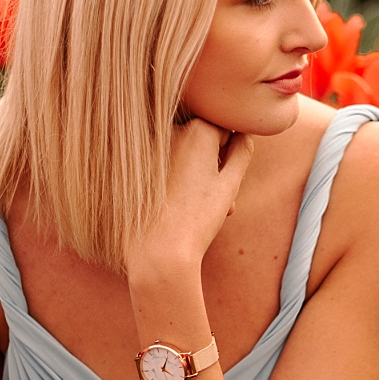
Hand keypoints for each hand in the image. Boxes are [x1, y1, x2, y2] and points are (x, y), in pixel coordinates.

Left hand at [126, 118, 253, 280]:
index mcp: (198, 129)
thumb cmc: (197, 219)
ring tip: (199, 205)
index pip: (225, 128)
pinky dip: (171, 178)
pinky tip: (175, 204)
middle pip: (200, 139)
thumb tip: (243, 132)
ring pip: (181, 152)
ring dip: (193, 172)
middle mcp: (171, 130)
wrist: (159, 251)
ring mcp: (149, 146)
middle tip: (218, 198)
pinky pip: (161, 163)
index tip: (226, 179)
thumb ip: (242, 152)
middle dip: (211, 162)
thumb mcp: (229, 185)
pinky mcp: (135, 164)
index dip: (230, 155)